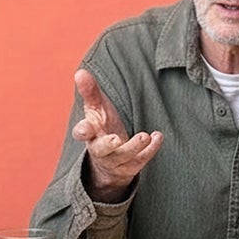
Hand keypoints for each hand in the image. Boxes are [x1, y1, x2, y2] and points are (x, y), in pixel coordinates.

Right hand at [71, 68, 161, 202]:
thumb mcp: (96, 108)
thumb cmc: (102, 126)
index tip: (85, 129)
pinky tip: (158, 136)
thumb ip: (90, 91)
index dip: (82, 132)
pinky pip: (141, 160)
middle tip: (116, 139)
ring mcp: (116, 160)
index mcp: (90, 134)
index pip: (82, 133)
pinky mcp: (131, 166)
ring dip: (135, 146)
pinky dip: (150, 149)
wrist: (110, 159)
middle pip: (101, 149)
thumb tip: (80, 72)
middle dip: (108, 145)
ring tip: (145, 136)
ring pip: (124, 156)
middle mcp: (100, 149)